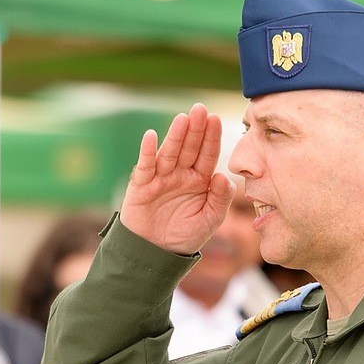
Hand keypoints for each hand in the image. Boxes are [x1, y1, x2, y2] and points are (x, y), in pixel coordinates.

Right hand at [120, 103, 234, 254]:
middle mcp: (180, 174)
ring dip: (175, 135)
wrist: (156, 254)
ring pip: (170, 152)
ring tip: (183, 119)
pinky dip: (147, 151)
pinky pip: (145, 166)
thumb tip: (222, 176)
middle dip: (195, 129)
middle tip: (200, 109)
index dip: (211, 138)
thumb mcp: (210, 220)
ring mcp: (160, 177)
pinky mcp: (141, 185)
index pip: (207, 155)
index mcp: (200, 180)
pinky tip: (151, 136)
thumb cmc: (185, 236)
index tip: (216, 119)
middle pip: (189, 148)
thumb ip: (220, 199)